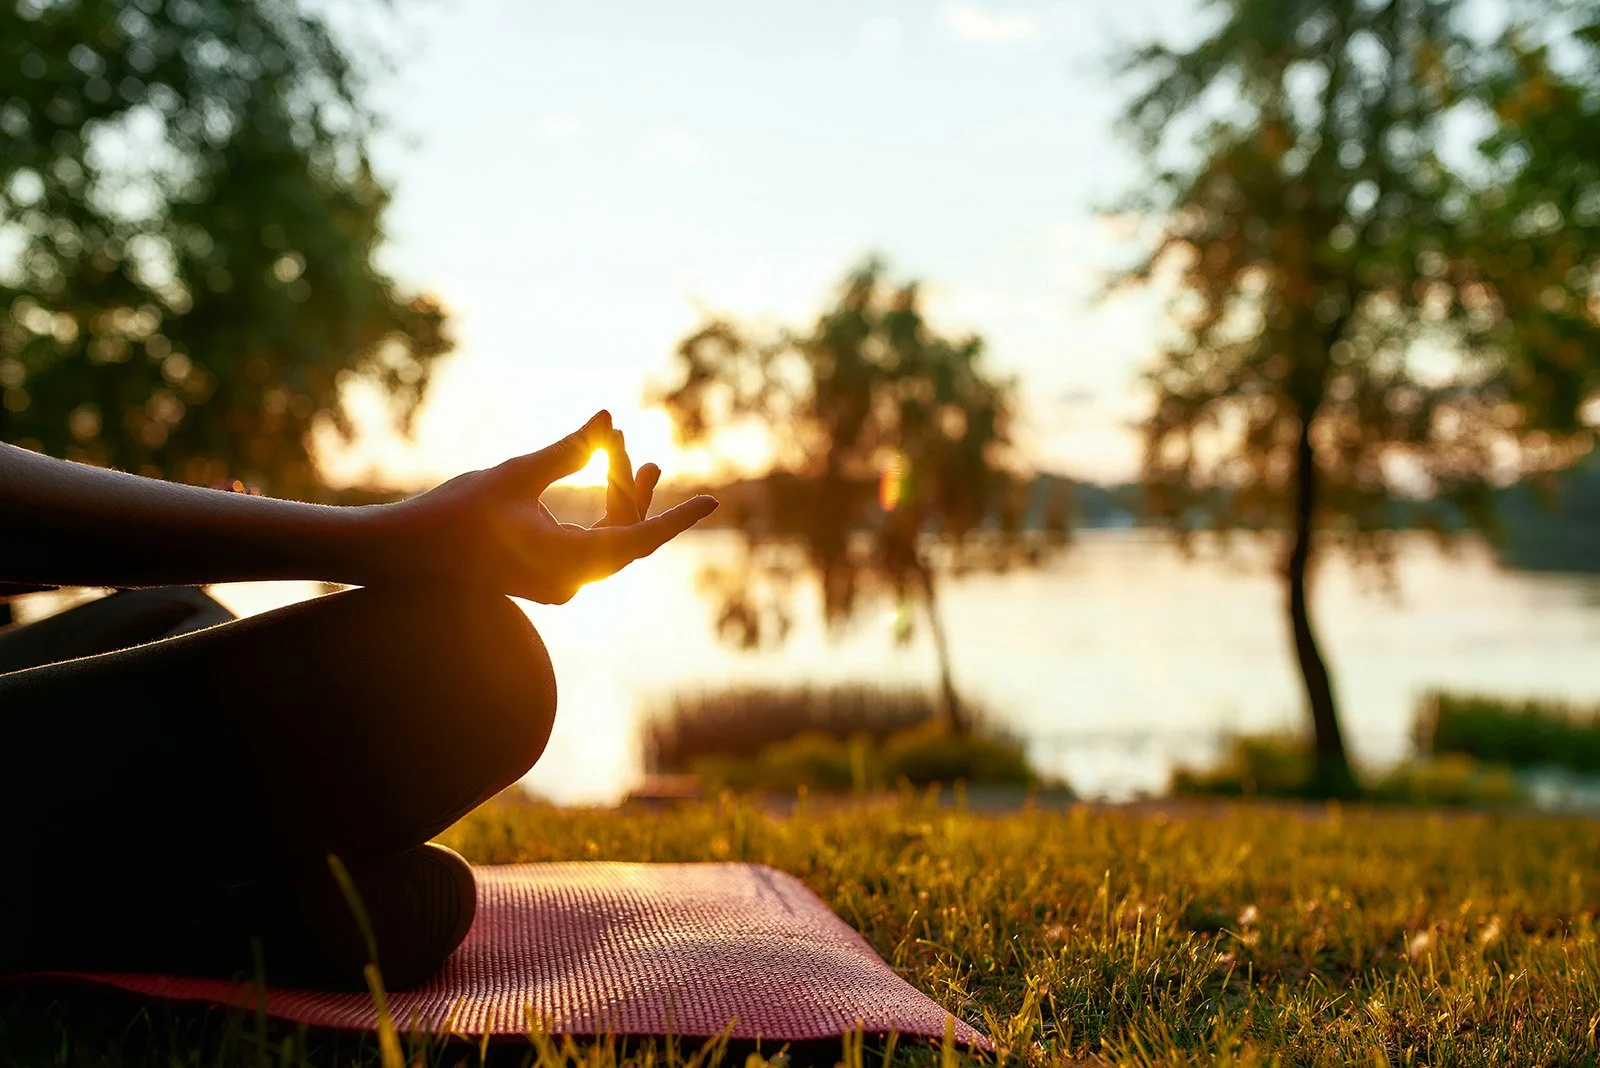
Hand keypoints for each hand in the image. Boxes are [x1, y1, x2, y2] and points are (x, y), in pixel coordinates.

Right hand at [373, 412, 716, 602]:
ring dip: (621, 500)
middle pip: (625, 536)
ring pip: (610, 541)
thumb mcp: (514, 475)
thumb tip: (609, 419)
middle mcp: (570, 582)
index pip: (638, 540)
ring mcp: (559, 583)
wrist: (404, 555)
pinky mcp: (547, 577)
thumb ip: (567, 450)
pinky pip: (592, 547)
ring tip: (635, 457)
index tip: (712, 501)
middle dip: (633, 489)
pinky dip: (601, 514)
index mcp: (566, 563)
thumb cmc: (453, 514)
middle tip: (632, 446)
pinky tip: (606, 482)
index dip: (676, 518)